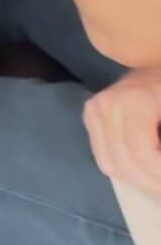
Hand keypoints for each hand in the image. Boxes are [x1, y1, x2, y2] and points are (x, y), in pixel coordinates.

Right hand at [84, 68, 160, 198]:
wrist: (153, 60)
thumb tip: (159, 161)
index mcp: (134, 101)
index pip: (142, 154)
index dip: (158, 176)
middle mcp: (107, 104)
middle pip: (124, 162)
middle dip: (150, 183)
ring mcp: (95, 108)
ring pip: (111, 163)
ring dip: (138, 181)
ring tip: (156, 181)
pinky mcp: (90, 114)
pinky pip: (102, 156)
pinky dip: (123, 170)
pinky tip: (142, 170)